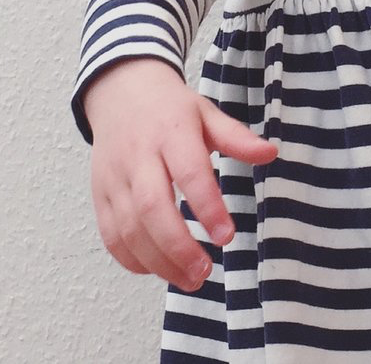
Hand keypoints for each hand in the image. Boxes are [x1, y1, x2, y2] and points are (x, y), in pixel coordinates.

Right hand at [84, 57, 277, 292]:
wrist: (120, 92)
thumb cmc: (169, 109)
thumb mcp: (206, 113)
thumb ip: (236, 138)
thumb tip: (270, 154)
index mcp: (171, 132)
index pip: (189, 173)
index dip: (207, 207)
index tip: (226, 237)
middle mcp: (138, 156)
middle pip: (152, 208)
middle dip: (178, 247)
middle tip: (205, 271)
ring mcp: (115, 177)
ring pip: (129, 228)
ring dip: (158, 262)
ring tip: (190, 279)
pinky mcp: (99, 194)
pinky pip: (110, 235)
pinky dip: (132, 260)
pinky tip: (158, 269)